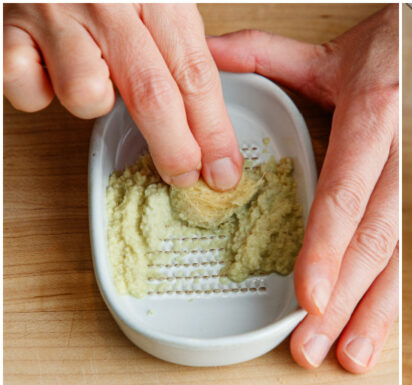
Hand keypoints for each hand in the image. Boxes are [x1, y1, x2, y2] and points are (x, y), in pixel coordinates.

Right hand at [3, 3, 243, 189]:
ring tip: (96, 77)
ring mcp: (56, 17)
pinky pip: (30, 91)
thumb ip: (180, 40)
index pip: (196, 75)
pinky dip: (40, 92)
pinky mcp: (10, 31)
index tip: (223, 168)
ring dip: (96, 103)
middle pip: (152, 95)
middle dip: (174, 147)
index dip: (213, 129)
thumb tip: (209, 115)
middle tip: (185, 175)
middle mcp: (108, 6)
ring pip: (87, 96)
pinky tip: (49, 68)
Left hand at [207, 5, 397, 372]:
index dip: (328, 247)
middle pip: (374, 239)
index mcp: (374, 117)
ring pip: (398, 254)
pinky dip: (388, 296)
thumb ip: (260, 55)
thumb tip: (203, 58)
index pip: (347, 193)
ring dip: (373, 310)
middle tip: (315, 342)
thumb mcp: (323, 51)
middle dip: (346, 298)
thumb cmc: (383, 51)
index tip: (309, 293)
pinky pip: (406, 252)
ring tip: (349, 354)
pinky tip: (372, 329)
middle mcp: (399, 156)